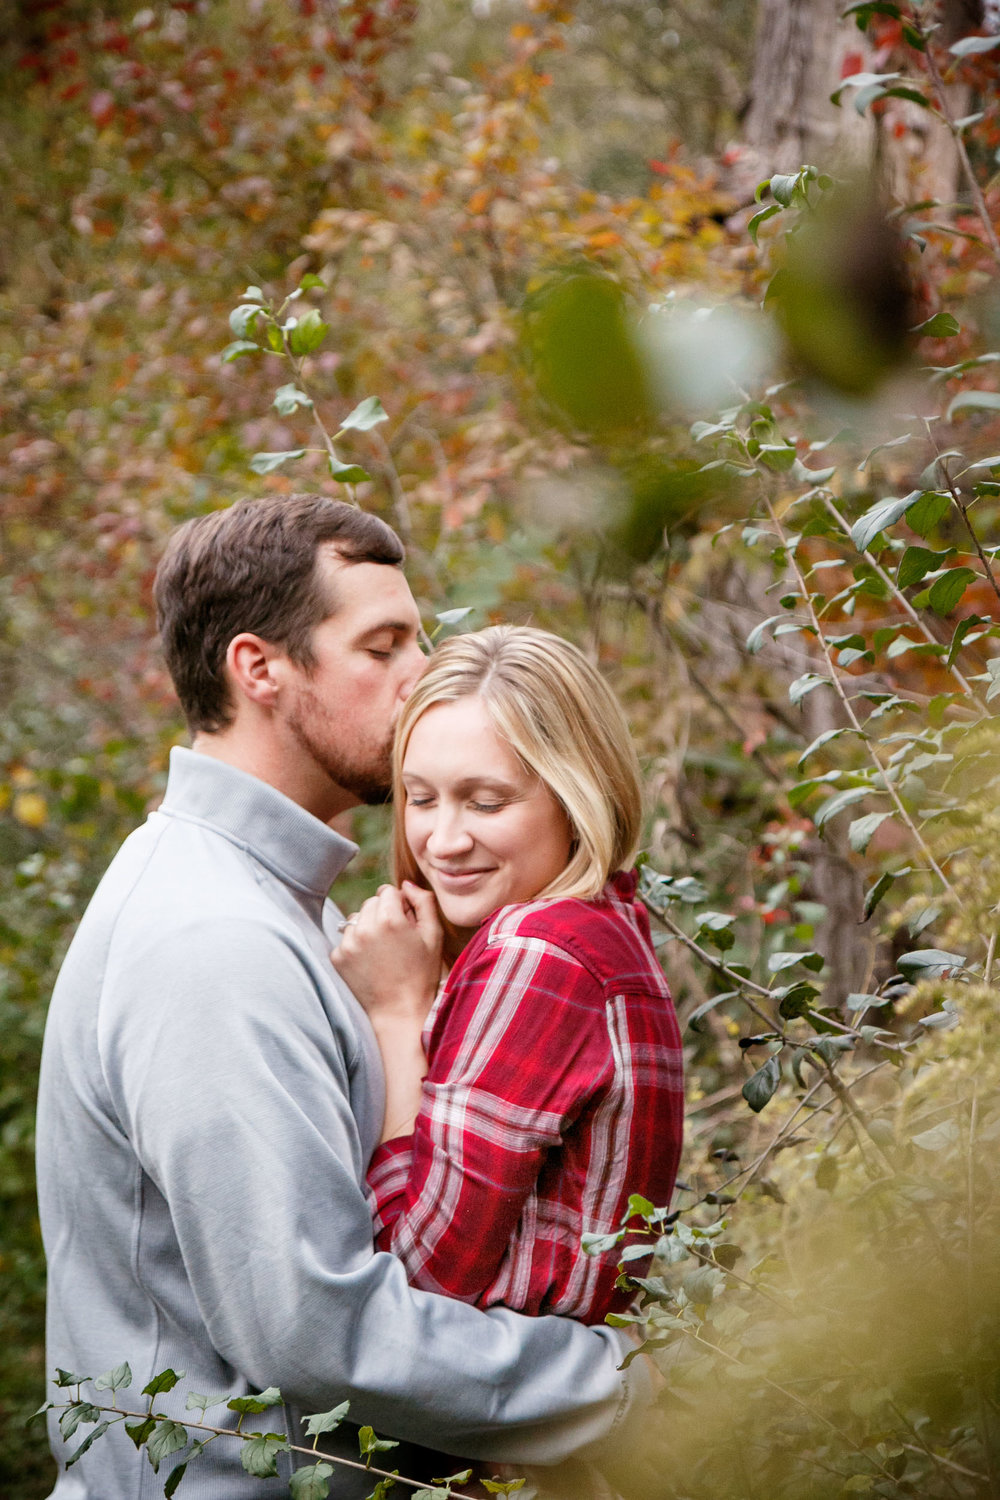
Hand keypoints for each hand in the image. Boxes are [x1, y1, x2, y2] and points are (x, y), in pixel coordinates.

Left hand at [331, 881, 442, 1023]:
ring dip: (367, 927)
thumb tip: (406, 884)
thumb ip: (424, 902)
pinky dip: (356, 944)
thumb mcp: (433, 935)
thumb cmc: (422, 974)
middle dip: (382, 914)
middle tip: (395, 938)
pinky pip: (346, 938)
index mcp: (391, 919)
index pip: (388, 891)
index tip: (406, 923)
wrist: (400, 1011)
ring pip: (356, 918)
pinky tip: (370, 961)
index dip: (400, 905)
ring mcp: (349, 943)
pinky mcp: (338, 957)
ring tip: (382, 950)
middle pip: (371, 903)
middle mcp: (366, 927)